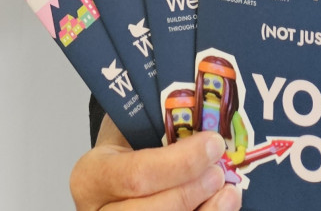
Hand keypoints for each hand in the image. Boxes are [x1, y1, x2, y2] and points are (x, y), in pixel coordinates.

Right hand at [70, 118, 240, 210]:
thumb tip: (205, 118)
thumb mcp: (126, 129)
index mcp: (92, 175)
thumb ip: (156, 126)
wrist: (109, 177)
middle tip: (220, 172)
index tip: (212, 144)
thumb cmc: (122, 147)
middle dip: (190, 192)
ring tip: (228, 194)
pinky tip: (219, 208)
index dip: (180, 164)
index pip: (136, 174)